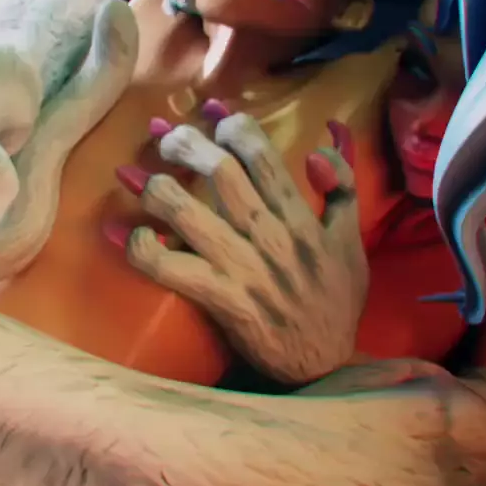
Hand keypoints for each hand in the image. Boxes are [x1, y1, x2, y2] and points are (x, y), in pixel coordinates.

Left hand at [113, 106, 367, 383]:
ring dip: (159, 190)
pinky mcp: (220, 299)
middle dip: (187, 144)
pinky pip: (170, 267)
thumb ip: (344, 187)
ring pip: (189, 214)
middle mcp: (271, 237)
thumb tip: (320, 145)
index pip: (262, 156)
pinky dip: (143, 248)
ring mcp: (243, 269)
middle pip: (221, 173)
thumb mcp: (352, 239)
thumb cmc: (335, 300)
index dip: (233, 127)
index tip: (215, 120)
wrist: (322, 366)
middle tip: (168, 139)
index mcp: (301, 218)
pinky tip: (133, 235)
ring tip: (144, 179)